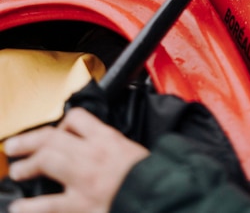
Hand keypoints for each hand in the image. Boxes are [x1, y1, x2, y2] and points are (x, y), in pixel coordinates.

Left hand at [4, 107, 149, 212]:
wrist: (162, 195)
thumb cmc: (150, 175)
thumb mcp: (132, 150)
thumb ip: (112, 145)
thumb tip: (98, 145)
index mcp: (107, 138)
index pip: (77, 118)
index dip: (62, 123)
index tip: (56, 130)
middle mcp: (93, 154)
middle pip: (53, 137)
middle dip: (29, 140)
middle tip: (14, 145)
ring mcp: (84, 179)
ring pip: (47, 162)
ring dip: (27, 165)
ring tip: (17, 170)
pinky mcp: (81, 205)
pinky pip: (49, 204)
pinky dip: (31, 206)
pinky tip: (19, 207)